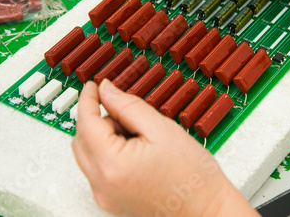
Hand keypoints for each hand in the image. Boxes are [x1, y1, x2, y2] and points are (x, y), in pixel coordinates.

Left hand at [72, 79, 258, 216]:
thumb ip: (127, 105)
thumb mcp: (160, 128)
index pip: (85, 123)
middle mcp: (102, 185)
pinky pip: (100, 169)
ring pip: (89, 154)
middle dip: (98, 119)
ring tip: (139, 134)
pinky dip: (110, 153)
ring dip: (104, 137)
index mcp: (111, 165)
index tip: (94, 85)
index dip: (89, 99)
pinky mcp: (113, 201)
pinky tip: (138, 150)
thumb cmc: (193, 177)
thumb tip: (106, 90)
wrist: (208, 210)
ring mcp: (105, 196)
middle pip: (81, 140)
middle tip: (125, 110)